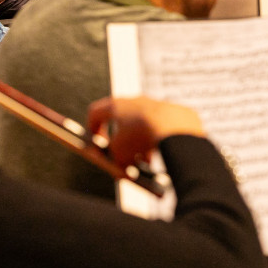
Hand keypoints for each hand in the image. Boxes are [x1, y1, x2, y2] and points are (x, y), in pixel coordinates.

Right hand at [87, 97, 203, 167]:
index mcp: (116, 105)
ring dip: (141, 144)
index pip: (95, 113)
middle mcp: (135, 101)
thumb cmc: (141, 137)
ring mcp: (154, 104)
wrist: (174, 127)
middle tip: (123, 157)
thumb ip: (112, 158)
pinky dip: (158, 141)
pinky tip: (161, 154)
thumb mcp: (118, 153)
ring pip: (143, 127)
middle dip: (122, 142)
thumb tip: (119, 166)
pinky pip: (160, 127)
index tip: (96, 144)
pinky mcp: (171, 111)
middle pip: (122, 122)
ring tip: (146, 162)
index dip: (93, 130)